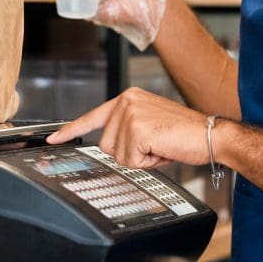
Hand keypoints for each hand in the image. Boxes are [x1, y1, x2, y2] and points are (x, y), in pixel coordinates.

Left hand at [46, 87, 209, 168]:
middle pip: (106, 146)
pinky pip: (131, 161)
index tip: (52, 139)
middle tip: (155, 145)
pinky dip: (148, 162)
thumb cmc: (184, 134)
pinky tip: (162, 149)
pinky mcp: (137, 129)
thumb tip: (113, 147)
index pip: (93, 116)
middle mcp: (127, 101)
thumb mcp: (151, 126)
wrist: (210, 135)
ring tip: (160, 146)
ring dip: (140, 159)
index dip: (71, 130)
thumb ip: (128, 131)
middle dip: (130, 154)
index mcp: (129, 99)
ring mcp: (130, 114)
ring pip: (118, 156)